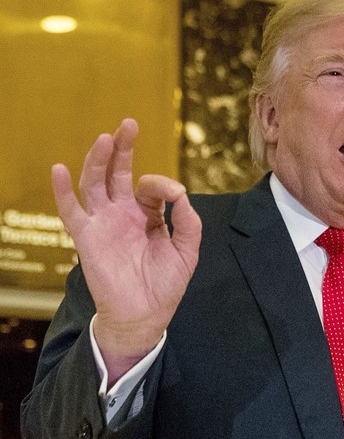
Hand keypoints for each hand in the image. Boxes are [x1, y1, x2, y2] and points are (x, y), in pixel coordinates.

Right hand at [52, 118, 201, 383]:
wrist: (145, 315)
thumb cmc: (165, 285)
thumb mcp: (187, 251)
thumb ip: (189, 222)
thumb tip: (181, 193)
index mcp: (148, 217)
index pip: (151, 188)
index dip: (162, 184)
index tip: (174, 194)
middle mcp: (123, 215)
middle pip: (118, 173)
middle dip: (123, 148)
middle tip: (129, 124)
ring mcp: (104, 224)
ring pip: (95, 184)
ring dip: (98, 160)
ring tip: (106, 138)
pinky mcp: (88, 237)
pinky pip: (71, 211)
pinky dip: (63, 190)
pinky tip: (60, 169)